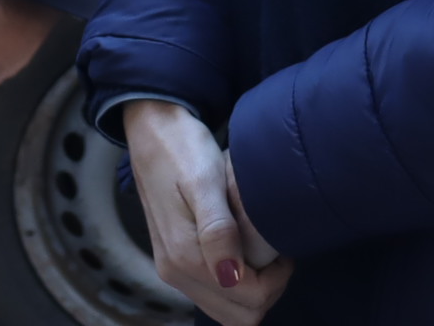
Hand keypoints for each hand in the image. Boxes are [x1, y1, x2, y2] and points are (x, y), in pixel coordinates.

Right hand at [123, 100, 290, 323]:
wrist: (151, 127)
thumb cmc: (181, 147)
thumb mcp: (203, 180)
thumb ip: (217, 230)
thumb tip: (231, 276)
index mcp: (183, 255)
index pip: (249, 299)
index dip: (276, 280)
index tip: (283, 246)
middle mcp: (174, 271)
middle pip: (240, 315)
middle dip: (268, 290)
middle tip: (276, 251)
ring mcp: (172, 268)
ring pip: (228, 310)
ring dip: (253, 290)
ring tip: (262, 250)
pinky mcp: (174, 260)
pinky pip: (215, 294)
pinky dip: (237, 284)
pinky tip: (244, 250)